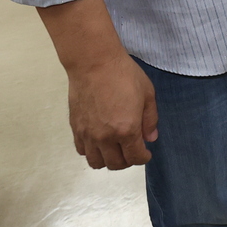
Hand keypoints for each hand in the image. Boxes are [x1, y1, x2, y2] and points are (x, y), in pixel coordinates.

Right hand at [63, 53, 157, 169]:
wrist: (93, 62)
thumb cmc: (124, 74)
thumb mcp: (147, 93)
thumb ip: (150, 119)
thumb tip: (150, 138)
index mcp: (126, 130)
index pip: (135, 158)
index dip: (143, 158)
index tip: (146, 153)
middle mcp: (106, 137)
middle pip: (116, 164)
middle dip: (127, 161)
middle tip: (132, 150)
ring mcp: (88, 134)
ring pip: (96, 162)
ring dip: (108, 160)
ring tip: (115, 149)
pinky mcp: (76, 128)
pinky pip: (82, 151)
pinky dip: (92, 152)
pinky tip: (99, 142)